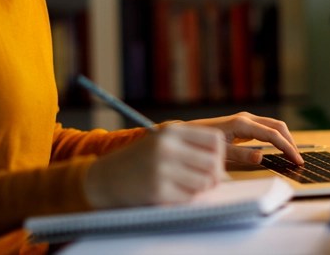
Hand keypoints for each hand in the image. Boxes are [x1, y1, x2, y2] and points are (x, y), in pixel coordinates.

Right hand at [84, 124, 224, 208]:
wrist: (106, 177)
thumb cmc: (140, 160)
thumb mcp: (163, 143)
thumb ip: (191, 149)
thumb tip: (223, 172)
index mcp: (171, 131)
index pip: (215, 140)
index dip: (219, 154)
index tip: (211, 163)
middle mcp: (167, 147)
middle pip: (213, 162)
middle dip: (214, 175)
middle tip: (204, 181)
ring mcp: (162, 169)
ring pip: (204, 182)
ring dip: (200, 189)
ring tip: (187, 186)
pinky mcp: (158, 190)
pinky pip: (189, 198)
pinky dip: (185, 199)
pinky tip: (172, 193)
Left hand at [183, 112, 302, 165]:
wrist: (190, 133)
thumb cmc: (203, 143)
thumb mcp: (221, 152)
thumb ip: (241, 155)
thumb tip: (262, 156)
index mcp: (242, 124)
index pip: (272, 134)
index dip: (287, 147)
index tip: (296, 160)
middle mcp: (247, 118)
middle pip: (277, 126)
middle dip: (291, 142)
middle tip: (298, 159)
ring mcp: (247, 119)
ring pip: (274, 125)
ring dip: (286, 138)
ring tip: (293, 155)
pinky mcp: (246, 124)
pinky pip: (267, 128)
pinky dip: (277, 137)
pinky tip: (281, 148)